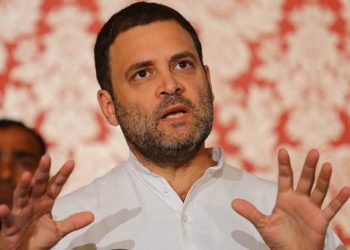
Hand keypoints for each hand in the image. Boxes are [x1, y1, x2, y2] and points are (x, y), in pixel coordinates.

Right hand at [0, 155, 93, 249]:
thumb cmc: (38, 239)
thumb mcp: (59, 230)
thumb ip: (73, 222)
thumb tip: (92, 216)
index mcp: (45, 202)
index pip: (55, 186)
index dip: (63, 175)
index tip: (71, 162)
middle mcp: (33, 203)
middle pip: (38, 185)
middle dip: (42, 172)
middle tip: (47, 157)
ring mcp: (20, 213)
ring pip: (21, 196)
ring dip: (23, 185)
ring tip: (27, 175)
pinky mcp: (9, 226)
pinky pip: (6, 219)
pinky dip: (4, 214)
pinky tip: (3, 208)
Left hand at [231, 148, 349, 249]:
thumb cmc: (278, 240)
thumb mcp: (263, 225)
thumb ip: (251, 212)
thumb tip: (233, 203)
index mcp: (284, 198)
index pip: (285, 177)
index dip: (284, 165)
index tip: (282, 150)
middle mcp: (299, 200)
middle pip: (305, 180)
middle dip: (309, 167)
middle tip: (313, 152)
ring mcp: (311, 208)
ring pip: (319, 190)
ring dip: (323, 179)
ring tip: (327, 166)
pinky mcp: (321, 220)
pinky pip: (332, 208)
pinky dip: (339, 200)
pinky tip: (346, 189)